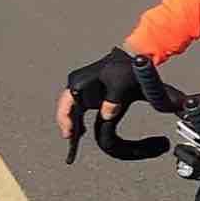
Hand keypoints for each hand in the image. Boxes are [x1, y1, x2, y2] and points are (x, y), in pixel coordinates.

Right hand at [59, 46, 164, 161]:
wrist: (134, 61)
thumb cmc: (126, 70)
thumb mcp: (121, 84)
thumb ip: (113, 100)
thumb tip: (106, 116)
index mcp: (80, 80)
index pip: (66, 103)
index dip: (65, 119)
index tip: (70, 133)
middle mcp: (77, 84)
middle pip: (67, 107)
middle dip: (68, 123)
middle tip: (71, 139)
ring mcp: (82, 89)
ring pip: (73, 109)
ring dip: (74, 123)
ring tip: (76, 138)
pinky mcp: (89, 93)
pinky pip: (80, 109)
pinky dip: (80, 119)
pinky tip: (83, 130)